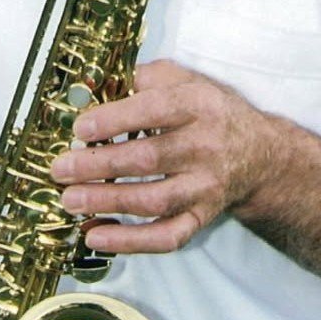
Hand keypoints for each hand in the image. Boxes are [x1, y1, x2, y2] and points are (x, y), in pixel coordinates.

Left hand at [50, 59, 272, 252]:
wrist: (260, 154)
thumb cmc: (211, 113)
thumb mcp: (186, 80)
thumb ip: (144, 78)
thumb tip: (94, 85)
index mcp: (200, 106)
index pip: (155, 111)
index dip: (115, 120)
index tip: (80, 129)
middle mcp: (206, 148)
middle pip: (148, 159)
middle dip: (98, 166)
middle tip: (61, 169)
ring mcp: (205, 187)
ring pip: (153, 201)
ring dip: (107, 202)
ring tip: (70, 199)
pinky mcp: (202, 217)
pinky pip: (167, 236)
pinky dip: (130, 241)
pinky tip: (96, 235)